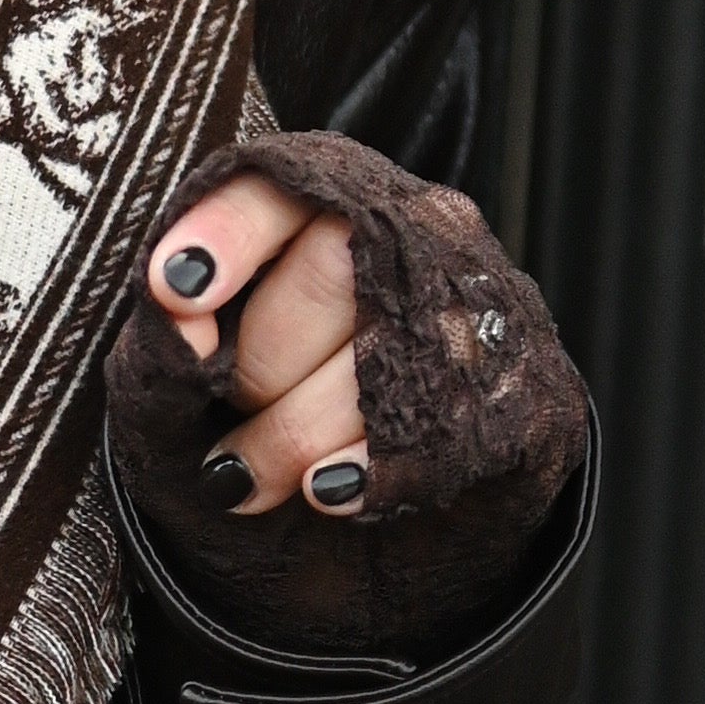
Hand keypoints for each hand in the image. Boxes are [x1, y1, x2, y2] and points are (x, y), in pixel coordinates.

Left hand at [107, 125, 583, 658]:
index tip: (173, 291)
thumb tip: (173, 324)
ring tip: (249, 481)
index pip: (281, 185)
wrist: (392, 518)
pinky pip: (447, 430)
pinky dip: (371, 474)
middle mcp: (423, 231)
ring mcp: (488, 308)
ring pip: (387, 353)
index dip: (224, 233)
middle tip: (223, 443)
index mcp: (332, 200)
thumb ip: (176, 338)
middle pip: (331, 269)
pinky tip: (330, 494)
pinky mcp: (532, 393)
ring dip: (298, 437)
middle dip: (257, 370)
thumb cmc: (273, 416)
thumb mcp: (201, 376)